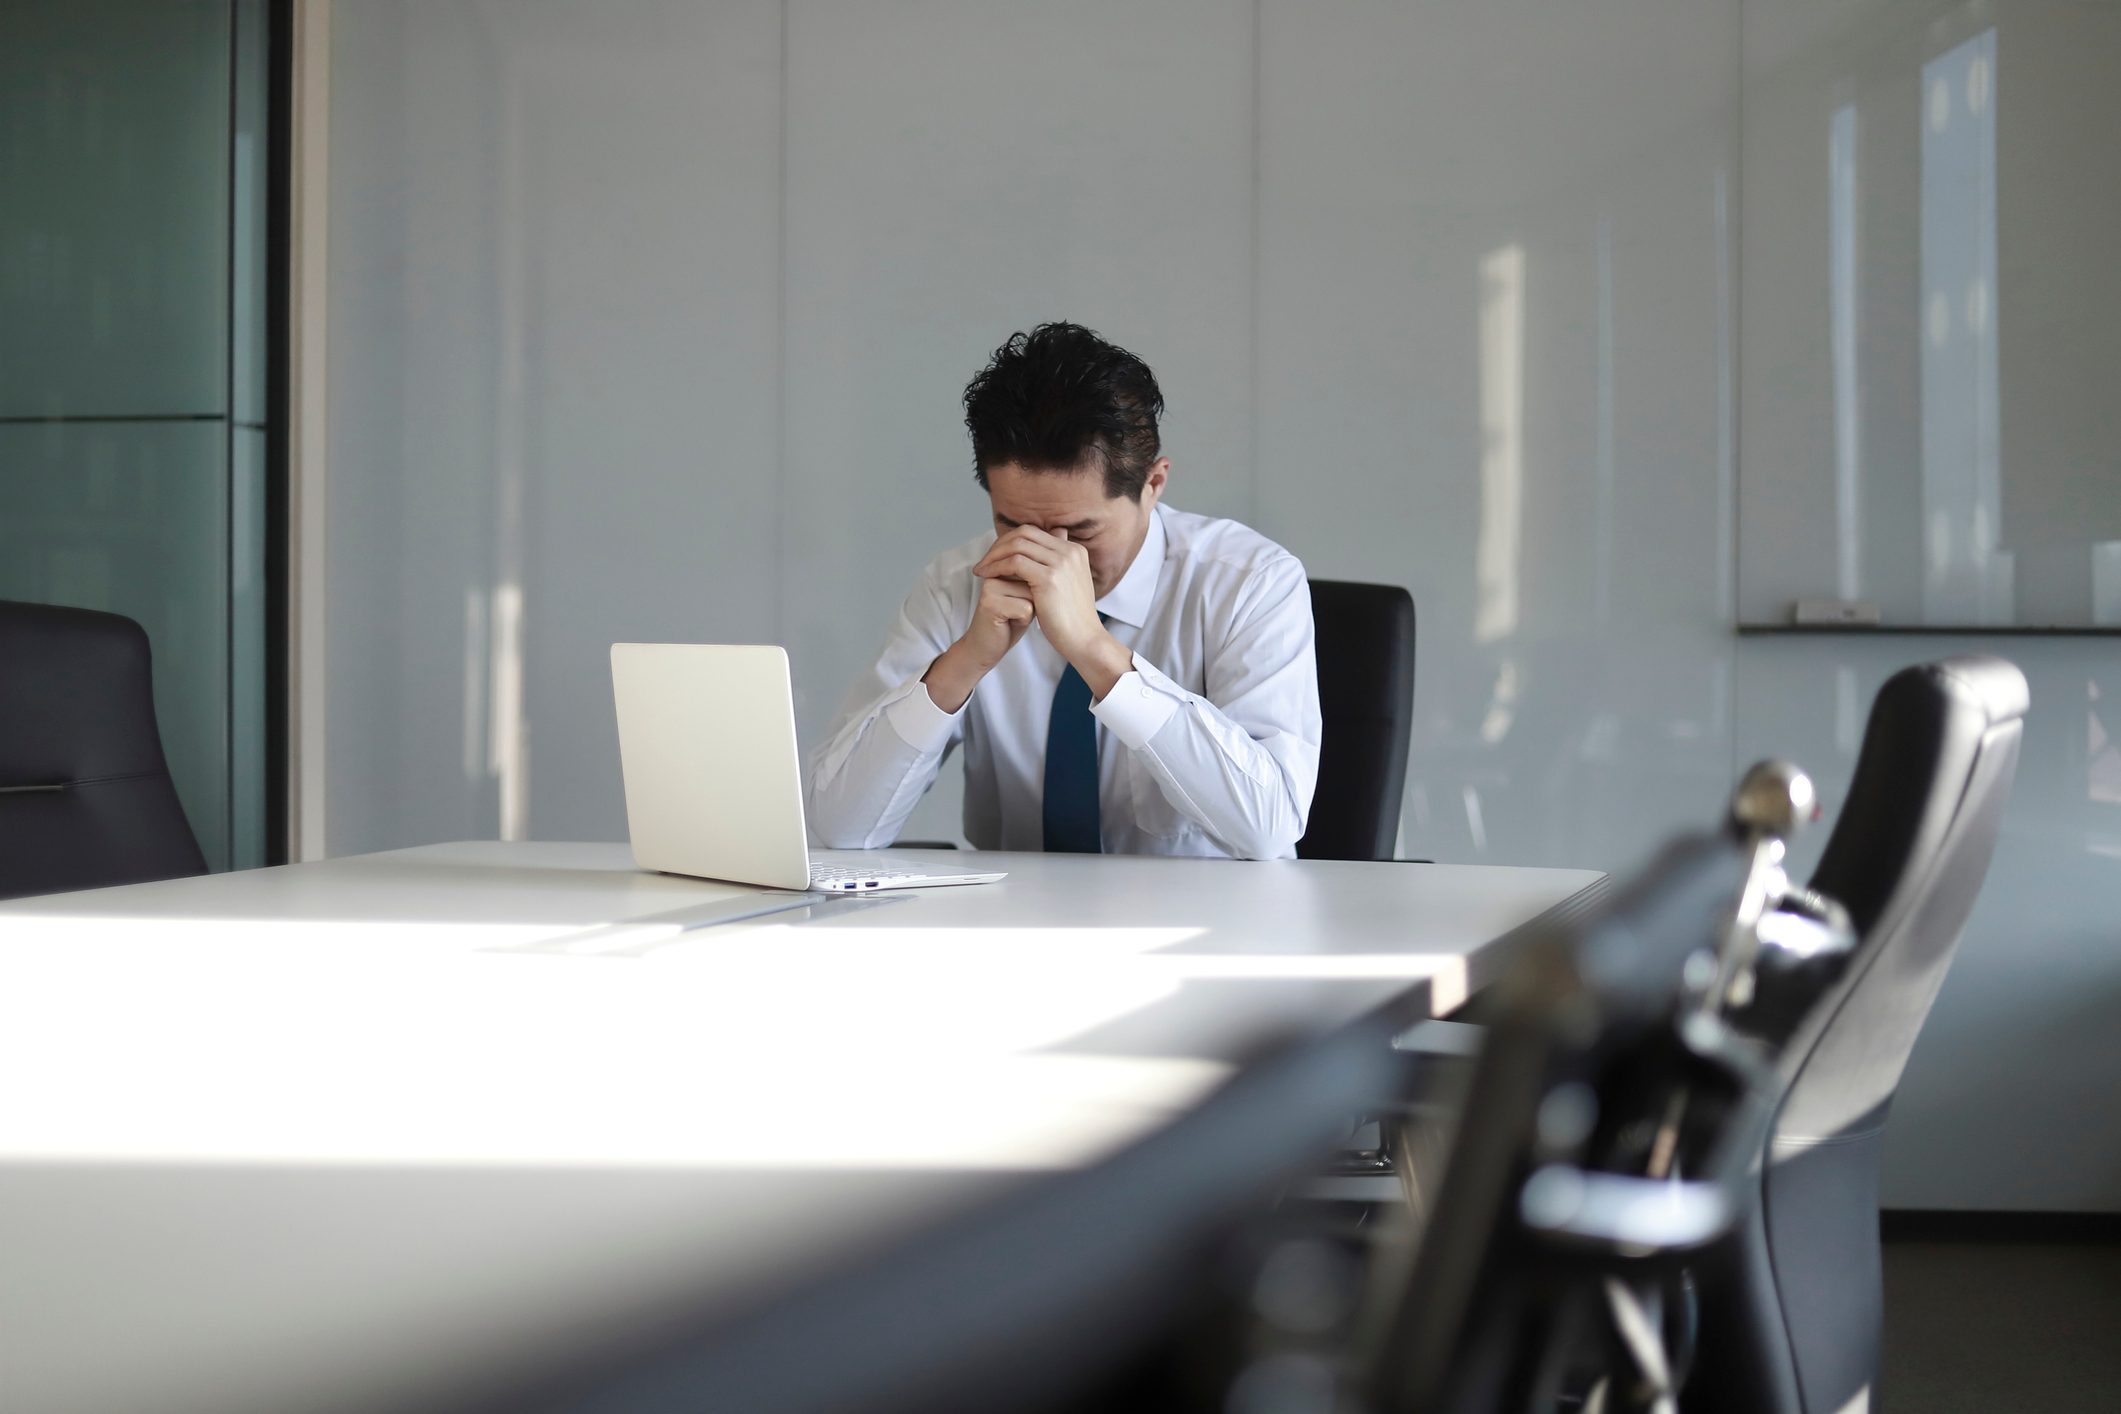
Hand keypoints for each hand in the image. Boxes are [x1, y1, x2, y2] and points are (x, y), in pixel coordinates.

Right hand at [923, 573, 1033, 712]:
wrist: (984, 648)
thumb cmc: (1007, 624)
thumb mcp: (1024, 597)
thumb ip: (1032, 581)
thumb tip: (1048, 572)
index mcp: (1001, 568)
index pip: (1034, 572)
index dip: (1035, 593)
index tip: (1017, 603)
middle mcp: (993, 574)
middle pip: (1034, 582)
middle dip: (1033, 601)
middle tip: (1014, 612)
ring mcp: (990, 588)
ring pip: (1032, 595)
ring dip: (1028, 611)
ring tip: (1011, 617)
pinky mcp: (991, 603)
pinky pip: (1026, 609)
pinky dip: (1023, 621)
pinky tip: (1008, 624)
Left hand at [974, 528, 1131, 696]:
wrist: (1085, 640)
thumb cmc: (1072, 618)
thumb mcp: (1066, 585)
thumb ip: (1055, 567)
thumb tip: (1037, 558)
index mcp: (1074, 550)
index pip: (1034, 532)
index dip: (1010, 541)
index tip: (995, 556)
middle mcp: (1070, 551)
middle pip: (1024, 533)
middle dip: (999, 544)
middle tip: (984, 560)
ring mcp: (1061, 563)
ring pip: (1017, 545)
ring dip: (994, 555)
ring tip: (981, 569)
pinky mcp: (1049, 578)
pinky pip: (1014, 562)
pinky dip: (996, 567)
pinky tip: (986, 577)